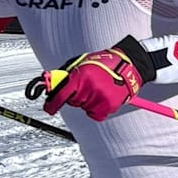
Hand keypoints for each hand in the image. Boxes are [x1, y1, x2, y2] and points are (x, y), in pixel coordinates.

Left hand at [37, 36, 158, 120]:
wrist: (128, 65)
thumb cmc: (104, 63)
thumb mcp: (82, 63)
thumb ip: (67, 74)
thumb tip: (50, 83)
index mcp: (81, 76)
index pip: (62, 94)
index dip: (53, 104)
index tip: (49, 109)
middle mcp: (90, 88)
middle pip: (73, 102)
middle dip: (76, 96)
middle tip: (86, 87)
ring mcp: (100, 98)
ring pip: (84, 108)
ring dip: (87, 102)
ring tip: (98, 90)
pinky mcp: (109, 106)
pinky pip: (95, 114)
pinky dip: (97, 109)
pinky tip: (102, 98)